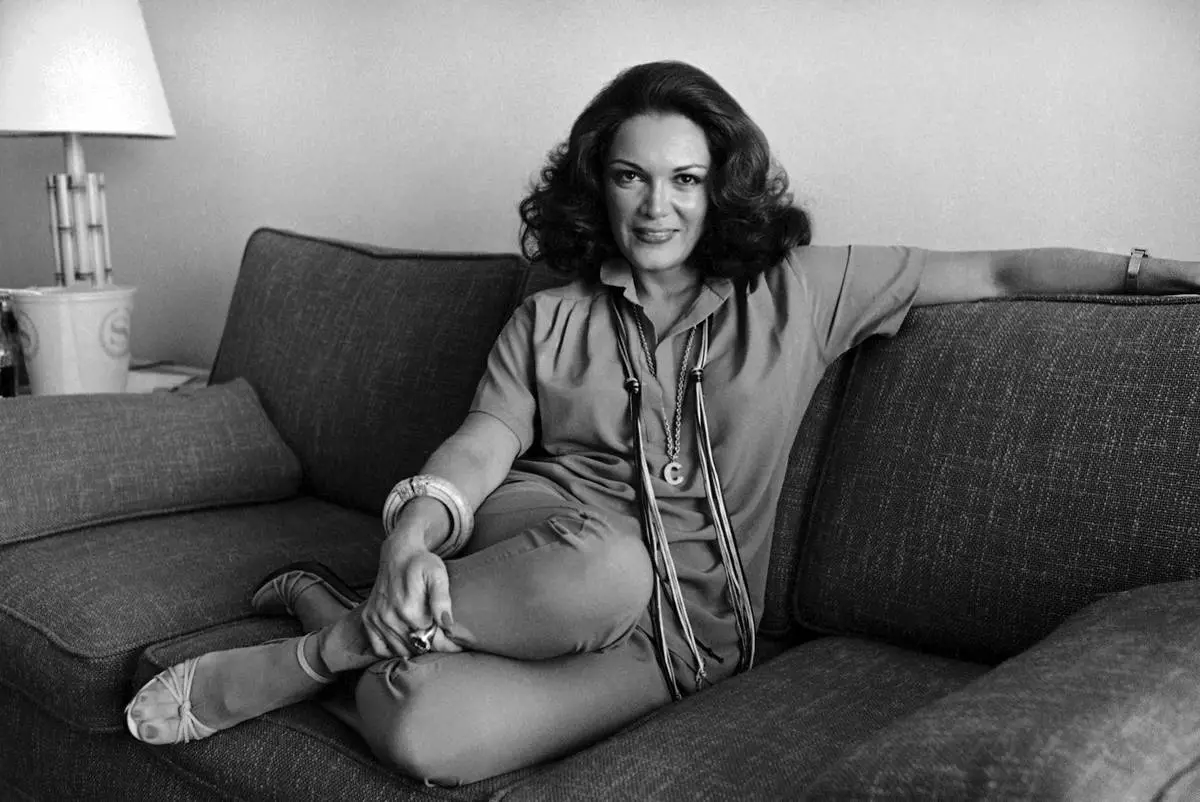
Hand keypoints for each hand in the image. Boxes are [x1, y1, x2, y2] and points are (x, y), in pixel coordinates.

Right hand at [360, 531, 453, 658]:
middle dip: (432, 647)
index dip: (448, 646)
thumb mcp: (437, 575)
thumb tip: (447, 624)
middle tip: (443, 640)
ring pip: (399, 651)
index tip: (458, 645)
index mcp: (409, 609)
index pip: (432, 641)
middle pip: (417, 648)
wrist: (397, 553)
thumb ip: (442, 599)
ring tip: (427, 640)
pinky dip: (392, 651)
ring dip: (414, 649)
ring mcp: (377, 619)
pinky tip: (405, 642)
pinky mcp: (368, 619)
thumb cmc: (421, 563)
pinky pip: (379, 648)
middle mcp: (390, 618)